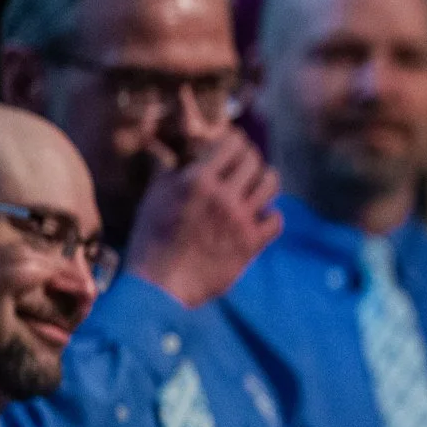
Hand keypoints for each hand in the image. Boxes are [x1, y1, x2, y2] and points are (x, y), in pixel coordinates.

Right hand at [124, 130, 283, 306]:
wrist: (159, 286)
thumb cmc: (150, 240)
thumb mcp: (152, 198)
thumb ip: (166, 171)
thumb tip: (168, 150)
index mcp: (198, 181)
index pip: (232, 144)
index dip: (235, 141)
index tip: (234, 143)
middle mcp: (223, 196)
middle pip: (254, 161)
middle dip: (250, 158)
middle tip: (244, 163)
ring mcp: (240, 220)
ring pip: (271, 184)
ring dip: (265, 180)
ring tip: (257, 184)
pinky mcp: (251, 243)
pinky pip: (276, 219)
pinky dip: (270, 215)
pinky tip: (260, 216)